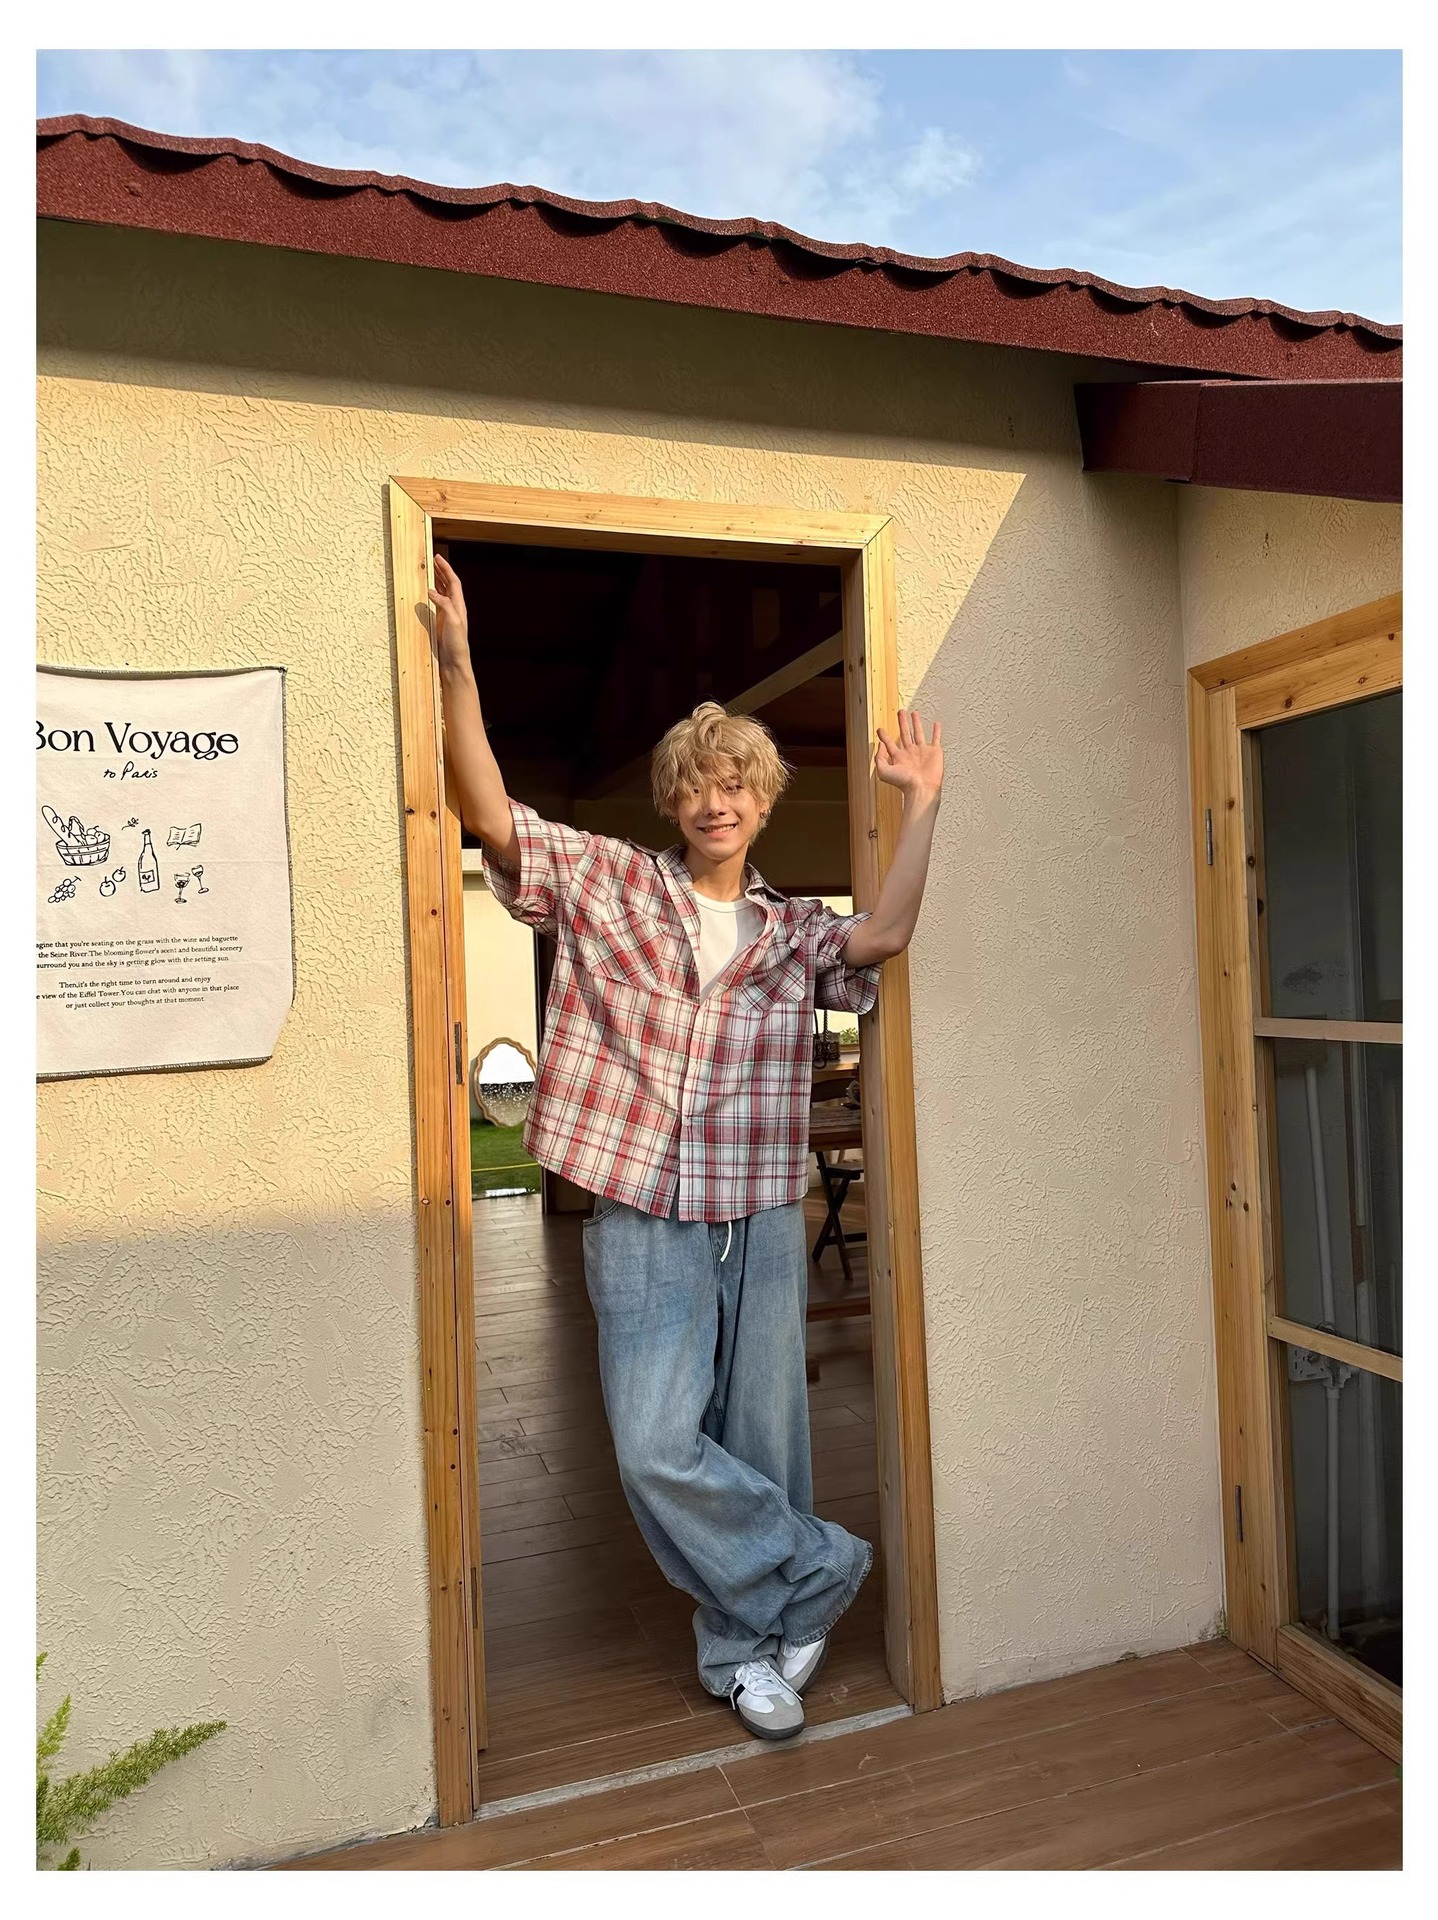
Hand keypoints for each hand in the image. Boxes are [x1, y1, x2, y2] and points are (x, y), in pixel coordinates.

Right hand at [428, 553, 471, 674]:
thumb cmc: (457, 645)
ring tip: (429, 571)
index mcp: (459, 606)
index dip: (446, 569)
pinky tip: (425, 593)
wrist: (453, 664)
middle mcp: (454, 609)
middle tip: (433, 560)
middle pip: (447, 585)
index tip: (438, 557)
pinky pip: (435, 603)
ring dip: (436, 581)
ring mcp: (446, 616)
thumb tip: (431, 591)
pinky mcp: (439, 623)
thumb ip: (444, 604)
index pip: (453, 582)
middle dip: (441, 571)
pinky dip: (430, 594)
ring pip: (441, 593)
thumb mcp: (453, 622)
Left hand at [875, 710, 942, 799]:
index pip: (889, 744)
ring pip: (918, 733)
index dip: (883, 737)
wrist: (921, 788)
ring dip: (916, 723)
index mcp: (898, 757)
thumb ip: (879, 758)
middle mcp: (910, 753)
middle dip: (902, 723)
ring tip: (914, 713)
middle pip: (904, 734)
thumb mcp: (883, 771)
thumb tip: (880, 745)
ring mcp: (922, 751)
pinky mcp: (934, 752)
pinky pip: (936, 739)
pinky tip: (936, 724)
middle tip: (900, 712)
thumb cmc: (904, 783)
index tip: (880, 729)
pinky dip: (936, 731)